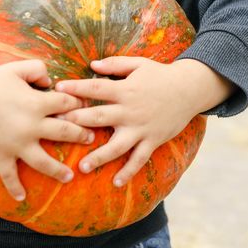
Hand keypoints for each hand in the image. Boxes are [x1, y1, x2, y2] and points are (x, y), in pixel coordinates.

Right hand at [0, 60, 92, 200]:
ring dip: (58, 170)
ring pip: (43, 161)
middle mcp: (31, 126)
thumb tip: (51, 80)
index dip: (78, 103)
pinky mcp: (1, 155)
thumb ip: (38, 69)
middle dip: (80, 135)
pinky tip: (21, 198)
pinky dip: (14, 188)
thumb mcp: (16, 68)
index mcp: (36, 103)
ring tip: (70, 176)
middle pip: (63, 132)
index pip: (67, 103)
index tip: (85, 106)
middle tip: (91, 139)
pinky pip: (9, 176)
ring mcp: (16, 144)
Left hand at [55, 57, 215, 186]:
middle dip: (78, 123)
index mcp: (125, 89)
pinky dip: (129, 171)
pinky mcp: (152, 140)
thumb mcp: (139, 64)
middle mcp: (131, 110)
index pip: (95, 88)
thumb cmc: (161, 75)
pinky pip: (139, 159)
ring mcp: (141, 128)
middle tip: (57, 129)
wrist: (190, 89)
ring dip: (99, 156)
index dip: (76, 89)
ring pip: (117, 145)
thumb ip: (115, 64)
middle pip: (100, 117)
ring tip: (82, 167)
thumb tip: (92, 65)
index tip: (58, 90)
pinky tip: (116, 182)